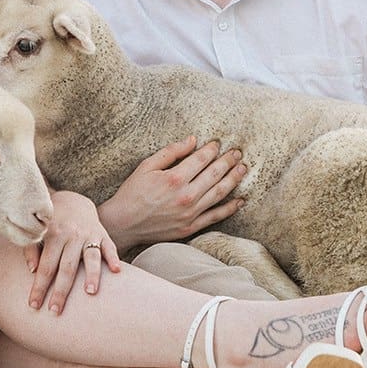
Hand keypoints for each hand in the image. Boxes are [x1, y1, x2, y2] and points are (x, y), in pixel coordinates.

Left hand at [24, 189, 121, 313]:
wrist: (72, 201)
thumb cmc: (51, 223)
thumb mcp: (37, 231)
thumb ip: (31, 249)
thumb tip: (32, 270)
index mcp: (53, 234)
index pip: (45, 266)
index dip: (39, 287)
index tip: (34, 305)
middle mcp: (72, 235)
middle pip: (67, 267)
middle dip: (61, 291)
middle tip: (55, 311)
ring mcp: (89, 234)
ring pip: (91, 257)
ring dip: (91, 275)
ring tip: (89, 293)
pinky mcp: (103, 234)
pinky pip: (110, 247)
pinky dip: (114, 258)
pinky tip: (117, 271)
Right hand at [97, 136, 246, 250]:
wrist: (123, 224)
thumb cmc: (132, 192)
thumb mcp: (146, 166)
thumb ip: (171, 152)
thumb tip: (193, 140)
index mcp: (174, 178)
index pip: (201, 159)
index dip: (212, 149)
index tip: (218, 143)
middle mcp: (185, 196)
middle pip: (214, 174)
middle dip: (228, 161)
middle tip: (237, 153)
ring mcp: (190, 213)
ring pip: (219, 193)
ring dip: (233, 179)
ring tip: (243, 169)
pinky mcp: (190, 227)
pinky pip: (216, 216)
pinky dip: (230, 208)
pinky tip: (240, 200)